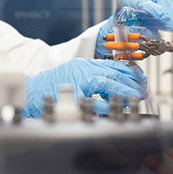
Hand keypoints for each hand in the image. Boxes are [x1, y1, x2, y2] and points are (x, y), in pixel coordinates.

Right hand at [23, 59, 147, 117]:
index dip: (130, 72)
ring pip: (107, 83)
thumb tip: (115, 89)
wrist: (29, 92)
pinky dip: (105, 104)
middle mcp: (82, 68)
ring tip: (135, 99)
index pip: (113, 64)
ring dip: (123, 91)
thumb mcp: (75, 77)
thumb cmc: (52, 88)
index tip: (142, 81)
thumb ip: (93, 80)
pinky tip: (115, 109)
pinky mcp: (70, 94)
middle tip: (143, 92)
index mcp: (85, 64)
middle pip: (113, 72)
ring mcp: (76, 80)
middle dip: (132, 82)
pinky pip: (92, 99)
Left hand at [95, 0, 172, 58]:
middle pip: (158, 1)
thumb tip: (149, 43)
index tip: (164, 17)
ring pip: (167, 3)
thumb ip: (134, 39)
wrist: (123, 24)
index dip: (154, 10)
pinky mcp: (160, 4)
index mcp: (127, 2)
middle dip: (169, 14)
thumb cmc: (121, 31)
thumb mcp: (124, 36)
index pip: (141, 3)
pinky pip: (172, 8)